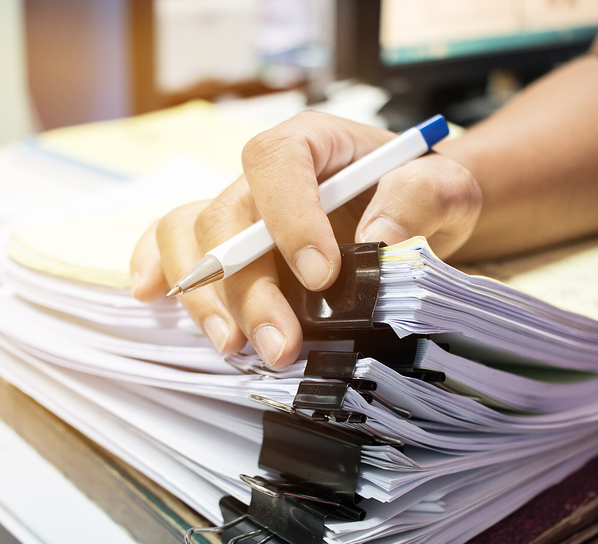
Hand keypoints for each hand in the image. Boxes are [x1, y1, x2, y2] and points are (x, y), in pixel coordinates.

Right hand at [130, 112, 480, 368]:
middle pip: (228, 216)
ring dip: (206, 297)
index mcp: (314, 143)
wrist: (412, 214)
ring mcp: (242, 210)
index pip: (278, 161)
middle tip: (282, 345)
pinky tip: (151, 295)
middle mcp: (268, 175)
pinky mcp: (230, 243)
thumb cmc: (422, 194)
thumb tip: (375, 241)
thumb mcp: (445, 188)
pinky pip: (170, 240)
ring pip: (191, 236)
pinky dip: (155, 264)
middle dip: (249, 287)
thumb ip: (419, 199)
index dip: (288, 216)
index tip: (321, 275)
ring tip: (236, 346)